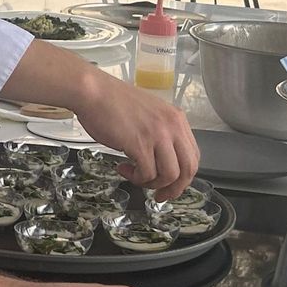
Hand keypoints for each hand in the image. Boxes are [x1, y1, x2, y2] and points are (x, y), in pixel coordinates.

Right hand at [72, 67, 197, 200]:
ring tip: (135, 176)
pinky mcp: (140, 143)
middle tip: (159, 195)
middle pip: (187, 169)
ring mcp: (157, 135)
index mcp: (176, 119)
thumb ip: (160, 133)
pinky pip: (146, 174)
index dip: (184, 177)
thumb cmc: (112, 102)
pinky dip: (135, 178)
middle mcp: (172, 126)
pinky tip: (123, 168)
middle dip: (174, 188)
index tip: (171, 185)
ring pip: (169, 175)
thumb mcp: (148, 114)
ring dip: (152, 183)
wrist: (93, 92)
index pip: (193, 156)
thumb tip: (161, 161)